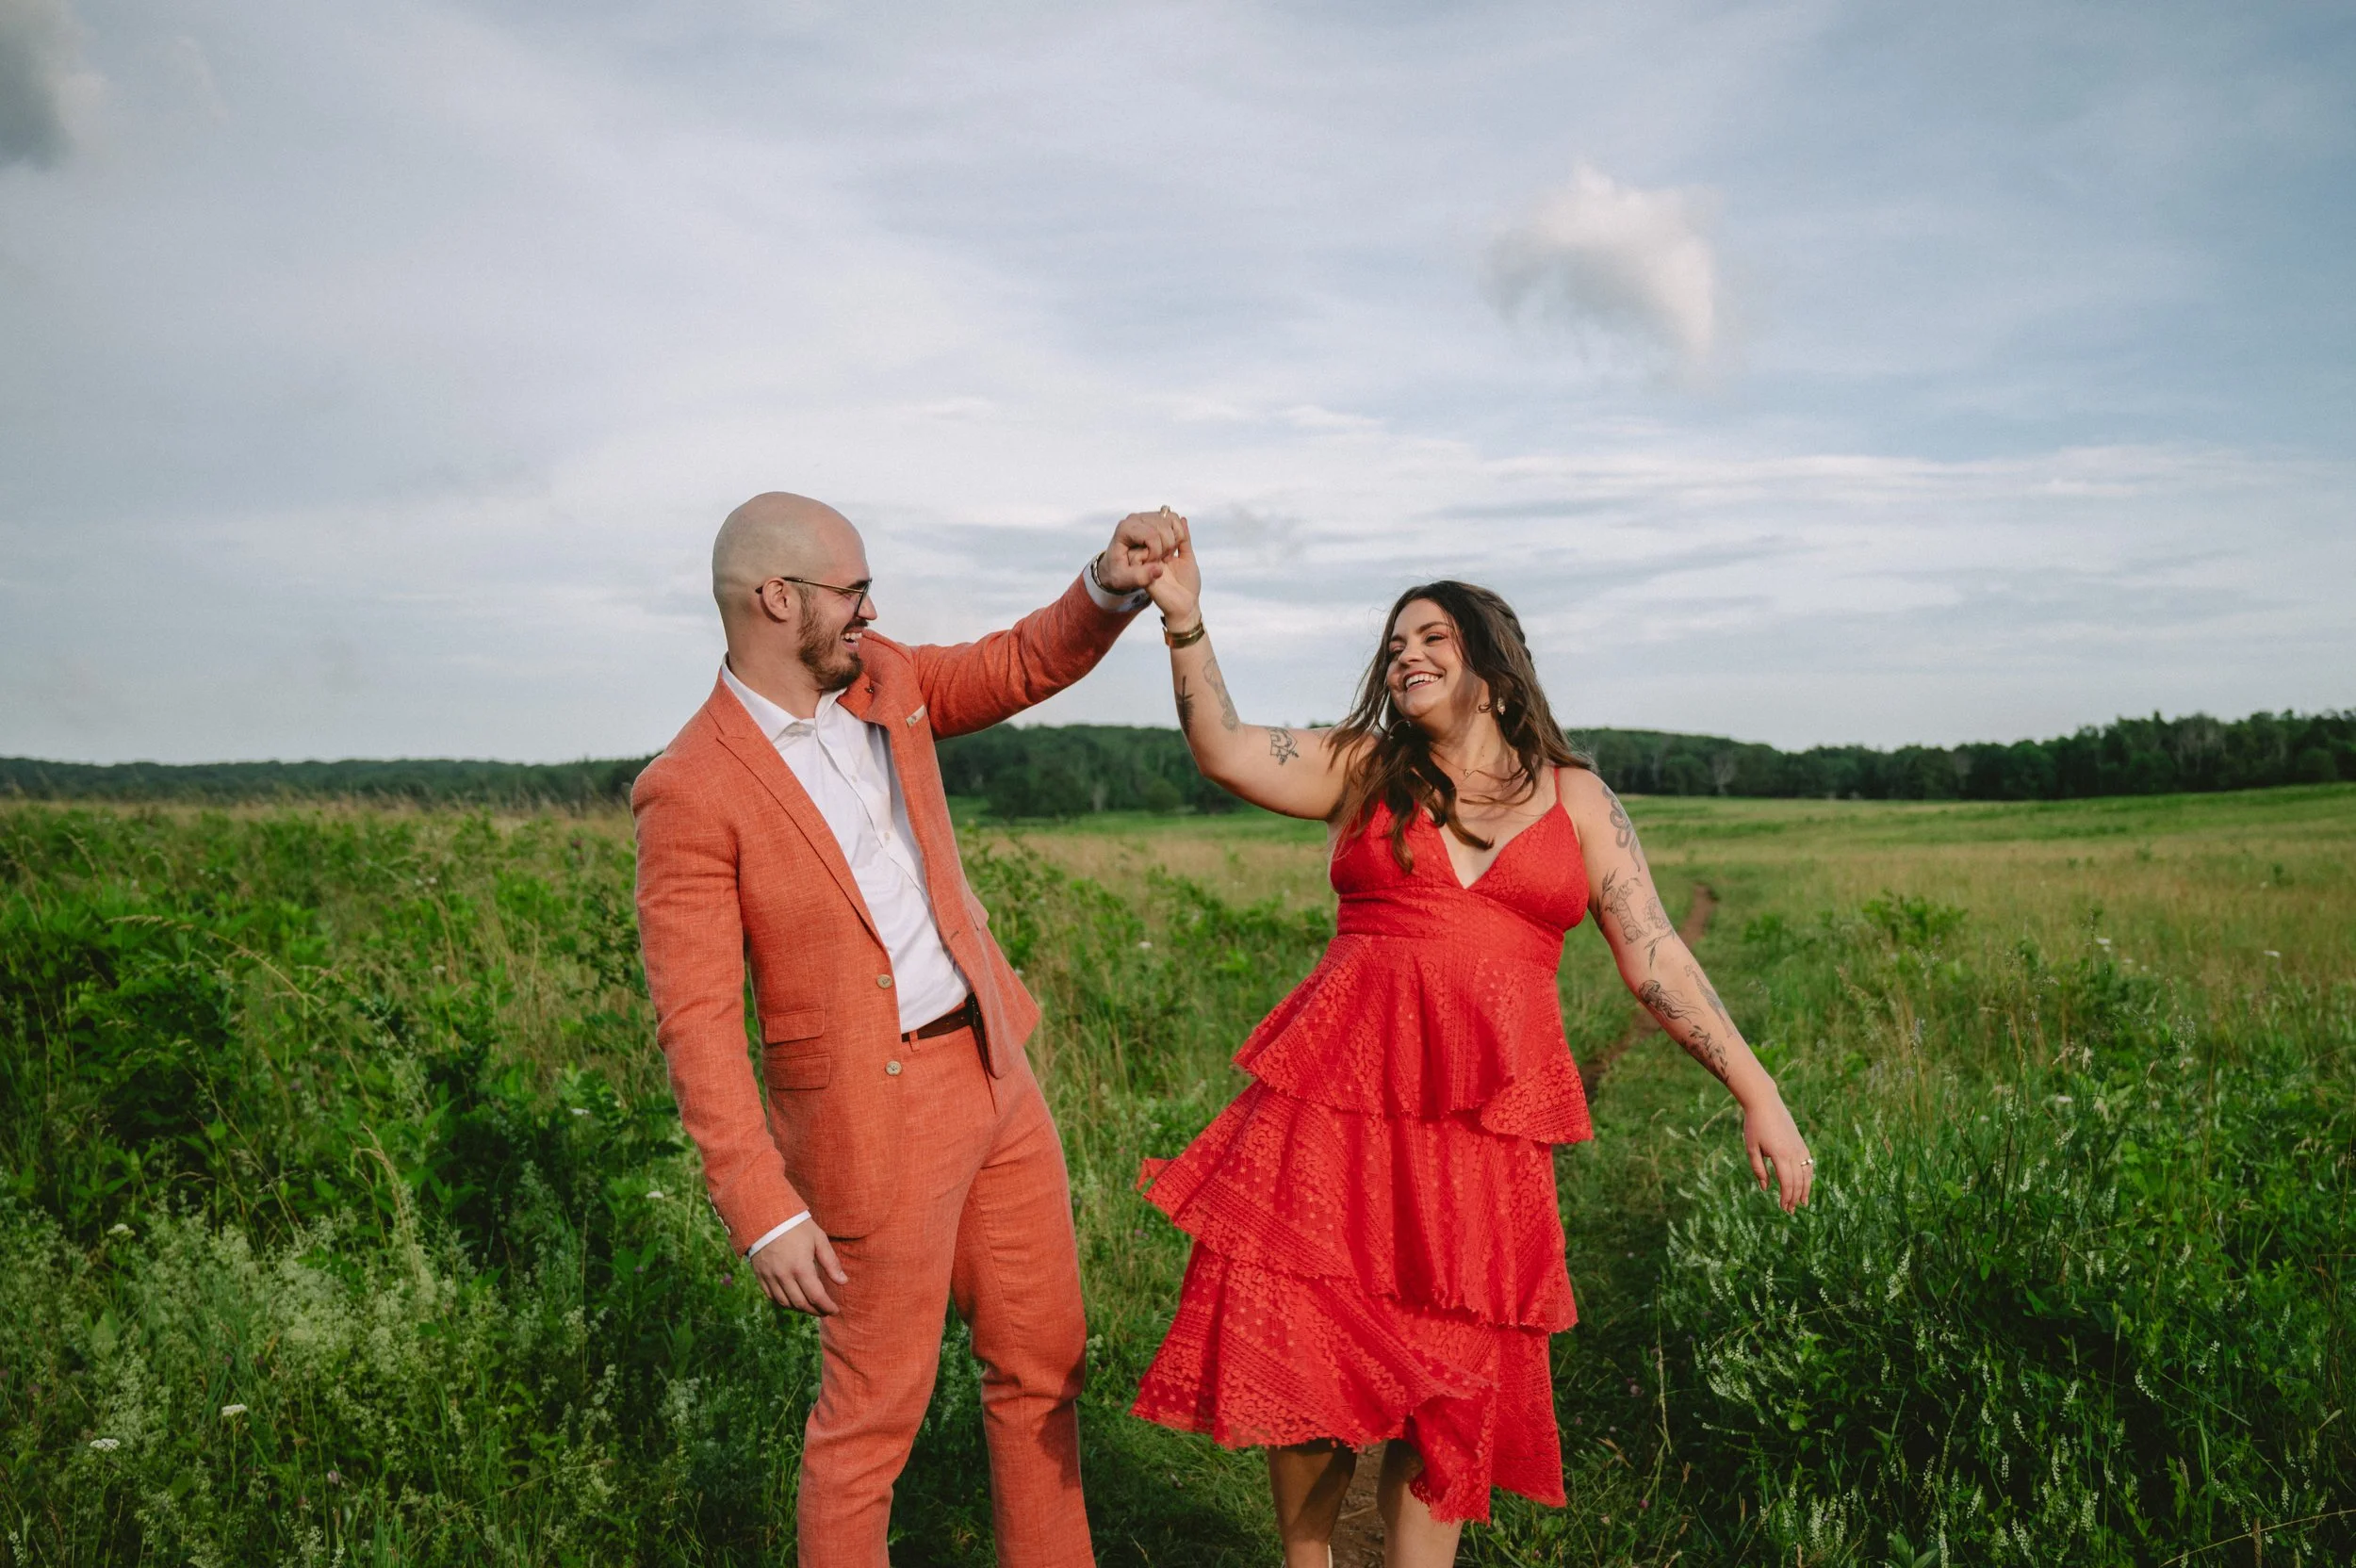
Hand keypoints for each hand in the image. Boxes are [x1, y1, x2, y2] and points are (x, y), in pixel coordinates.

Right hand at [748, 1220, 847, 1314]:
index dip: (827, 1306)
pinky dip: (784, 1303)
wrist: (766, 1215)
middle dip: (816, 1311)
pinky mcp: (760, 1275)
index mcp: (801, 1267)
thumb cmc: (797, 1226)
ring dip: (800, 1309)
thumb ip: (831, 1262)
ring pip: (786, 1303)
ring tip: (811, 1306)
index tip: (835, 1310)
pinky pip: (772, 1297)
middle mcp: (784, 1276)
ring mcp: (770, 1277)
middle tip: (825, 1311)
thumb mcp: (818, 1239)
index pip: (816, 1296)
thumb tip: (843, 1282)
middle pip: (801, 1304)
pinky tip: (793, 1300)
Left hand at [1098, 507, 1190, 597]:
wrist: (1115, 565)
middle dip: (1166, 547)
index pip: (1151, 535)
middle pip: (1163, 527)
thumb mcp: (1123, 580)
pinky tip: (1168, 548)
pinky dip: (1178, 533)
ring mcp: (1146, 516)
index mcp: (1125, 529)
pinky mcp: (1156, 517)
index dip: (1156, 552)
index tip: (1151, 564)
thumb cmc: (1117, 571)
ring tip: (1163, 555)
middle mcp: (1135, 518)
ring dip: (1173, 541)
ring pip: (1171, 521)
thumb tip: (1158, 569)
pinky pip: (1174, 518)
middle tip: (1159, 561)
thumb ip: (1139, 578)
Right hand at [1142, 522, 1200, 623]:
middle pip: (1150, 529)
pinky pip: (1136, 556)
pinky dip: (1149, 555)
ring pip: (1141, 541)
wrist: (1186, 605)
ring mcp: (1145, 563)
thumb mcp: (1188, 556)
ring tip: (1169, 554)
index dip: (1171, 525)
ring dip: (1158, 543)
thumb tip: (1182, 518)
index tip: (1181, 538)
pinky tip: (1161, 562)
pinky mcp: (1140, 572)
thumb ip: (1184, 538)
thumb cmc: (1188, 584)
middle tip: (1174, 547)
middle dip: (1165, 533)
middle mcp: (1152, 554)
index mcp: (1163, 549)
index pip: (1161, 526)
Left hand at [1742, 1095, 1813, 1211]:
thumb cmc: (1754, 1125)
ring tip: (1803, 1203)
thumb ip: (1758, 1169)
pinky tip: (1806, 1184)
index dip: (1786, 1197)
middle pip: (1798, 1181)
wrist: (1765, 1103)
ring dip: (1805, 1190)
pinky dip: (1809, 1176)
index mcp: (1780, 1155)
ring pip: (1807, 1174)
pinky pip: (1808, 1164)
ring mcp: (1799, 1148)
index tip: (1783, 1208)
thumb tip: (1766, 1188)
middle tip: (1791, 1211)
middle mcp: (1793, 1153)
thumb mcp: (1751, 1148)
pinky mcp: (1801, 1143)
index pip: (1787, 1183)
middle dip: (1795, 1198)